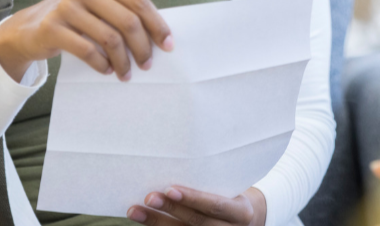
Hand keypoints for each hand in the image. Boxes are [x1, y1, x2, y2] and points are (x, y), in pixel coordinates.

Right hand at [0, 0, 171, 81]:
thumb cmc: (72, 18)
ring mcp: (65, 6)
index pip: (138, 0)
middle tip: (147, 64)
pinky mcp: (52, 27)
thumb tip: (160, 34)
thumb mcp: (95, 4)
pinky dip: (102, 64)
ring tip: (126, 73)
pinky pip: (88, 50)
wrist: (26, 29)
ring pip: (110, 38)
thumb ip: (120, 10)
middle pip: (128, 20)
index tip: (168, 45)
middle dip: (143, 46)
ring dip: (123, 61)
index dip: (157, 24)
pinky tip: (107, 70)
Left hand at [127, 186, 265, 225]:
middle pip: (196, 222)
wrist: (245, 221)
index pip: (215, 206)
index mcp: (240, 212)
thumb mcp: (233, 186)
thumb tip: (179, 159)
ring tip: (134, 210)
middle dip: (171, 209)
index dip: (193, 198)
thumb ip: (214, 181)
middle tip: (149, 197)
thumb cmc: (233, 194)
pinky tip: (144, 221)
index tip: (170, 189)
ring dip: (156, 222)